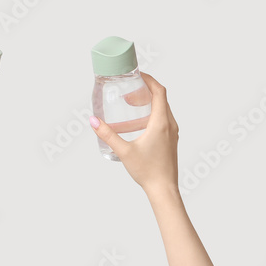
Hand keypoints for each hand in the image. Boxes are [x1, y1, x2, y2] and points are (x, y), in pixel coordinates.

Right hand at [90, 72, 178, 195]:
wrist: (164, 190)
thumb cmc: (148, 171)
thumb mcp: (123, 151)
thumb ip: (107, 134)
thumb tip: (93, 121)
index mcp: (161, 123)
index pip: (160, 91)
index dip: (149, 79)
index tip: (137, 75)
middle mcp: (170, 125)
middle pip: (161, 98)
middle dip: (145, 90)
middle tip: (129, 90)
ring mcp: (172, 133)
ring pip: (162, 109)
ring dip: (147, 103)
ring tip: (130, 106)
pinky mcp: (170, 140)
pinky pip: (162, 120)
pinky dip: (150, 115)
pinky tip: (135, 125)